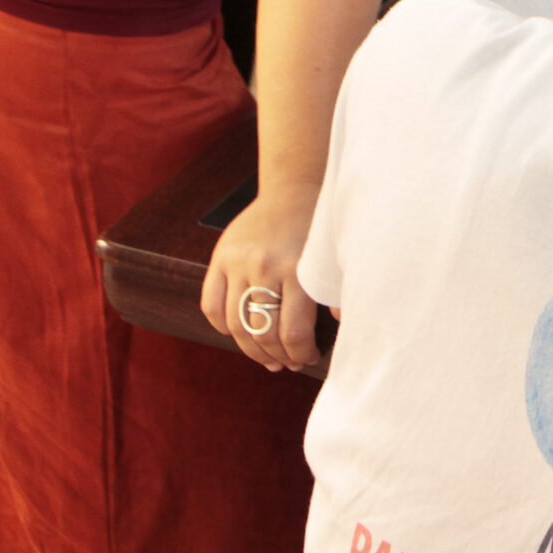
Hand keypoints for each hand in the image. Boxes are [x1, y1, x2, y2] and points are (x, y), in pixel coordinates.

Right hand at [203, 186, 322, 370]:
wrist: (294, 188)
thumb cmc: (322, 228)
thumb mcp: (334, 257)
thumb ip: (336, 291)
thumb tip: (341, 325)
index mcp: (297, 269)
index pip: (292, 332)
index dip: (300, 354)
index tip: (309, 358)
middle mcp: (264, 267)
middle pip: (263, 332)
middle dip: (278, 356)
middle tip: (289, 363)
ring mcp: (237, 262)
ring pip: (235, 325)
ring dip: (251, 350)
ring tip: (267, 358)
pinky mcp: (220, 257)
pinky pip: (211, 305)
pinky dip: (223, 327)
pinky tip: (240, 335)